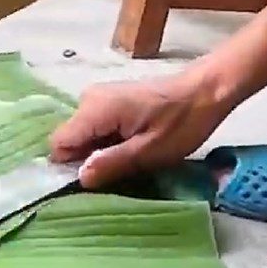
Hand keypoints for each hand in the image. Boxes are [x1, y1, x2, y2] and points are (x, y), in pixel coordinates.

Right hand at [49, 70, 231, 188]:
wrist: (208, 89)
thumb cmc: (181, 122)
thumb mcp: (149, 151)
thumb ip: (111, 163)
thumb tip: (80, 178)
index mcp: (94, 110)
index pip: (58, 144)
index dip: (70, 166)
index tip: (95, 178)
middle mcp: (87, 100)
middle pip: (68, 141)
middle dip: (86, 160)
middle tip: (118, 169)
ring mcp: (96, 98)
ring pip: (81, 137)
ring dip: (97, 153)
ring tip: (128, 157)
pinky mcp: (107, 101)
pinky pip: (92, 129)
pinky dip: (105, 142)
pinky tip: (129, 146)